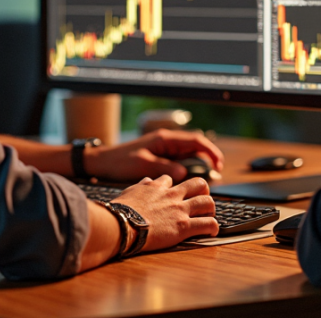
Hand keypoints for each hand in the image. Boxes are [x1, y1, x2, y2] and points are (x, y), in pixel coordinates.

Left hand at [84, 129, 223, 181]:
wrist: (101, 161)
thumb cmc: (120, 161)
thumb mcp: (143, 165)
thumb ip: (165, 168)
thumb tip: (184, 174)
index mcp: (164, 139)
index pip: (195, 141)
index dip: (210, 151)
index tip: (219, 165)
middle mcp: (166, 141)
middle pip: (194, 148)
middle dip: (206, 160)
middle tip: (214, 176)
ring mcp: (162, 149)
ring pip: (187, 155)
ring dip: (196, 166)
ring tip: (203, 182)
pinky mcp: (158, 156)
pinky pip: (178, 161)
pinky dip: (186, 169)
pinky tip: (186, 182)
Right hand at [111, 175, 217, 251]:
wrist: (121, 224)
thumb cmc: (119, 212)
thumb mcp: (128, 192)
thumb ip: (140, 187)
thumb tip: (145, 181)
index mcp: (156, 187)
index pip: (170, 179)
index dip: (174, 186)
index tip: (174, 193)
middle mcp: (171, 196)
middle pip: (198, 184)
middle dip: (203, 191)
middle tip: (201, 200)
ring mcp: (180, 210)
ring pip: (207, 202)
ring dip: (211, 209)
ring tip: (209, 215)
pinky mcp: (184, 226)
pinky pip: (208, 224)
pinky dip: (213, 227)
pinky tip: (212, 231)